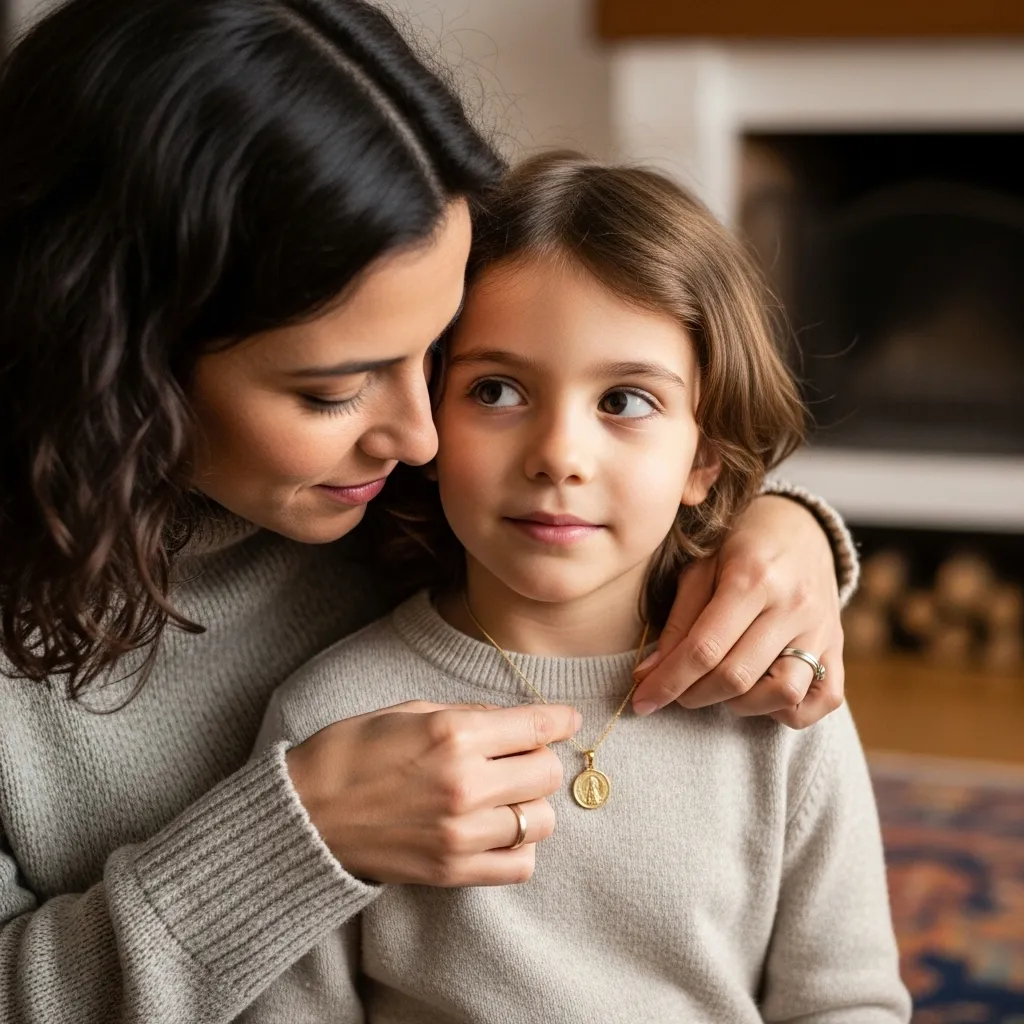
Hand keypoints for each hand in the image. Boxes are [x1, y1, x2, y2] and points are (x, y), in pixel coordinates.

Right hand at [286, 701, 580, 886]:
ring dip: (530, 804)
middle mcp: (465, 784)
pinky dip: (518, 847)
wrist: (305, 813)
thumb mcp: (409, 711)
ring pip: (541, 820)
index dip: (559, 719)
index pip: (536, 725)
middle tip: (518, 756)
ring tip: (504, 795)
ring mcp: (461, 833)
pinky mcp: (452, 870)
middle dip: (539, 759)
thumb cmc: (351, 752)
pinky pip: (519, 864)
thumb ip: (468, 715)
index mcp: (454, 734)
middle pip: (547, 773)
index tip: (566, 719)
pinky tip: (496, 830)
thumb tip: (513, 720)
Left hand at [631, 495, 844, 727]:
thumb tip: (649, 674)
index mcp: (752, 577)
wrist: (800, 528)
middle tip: (674, 693)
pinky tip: (761, 692)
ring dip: (740, 704)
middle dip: (694, 696)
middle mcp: (793, 605)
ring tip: (719, 687)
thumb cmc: (740, 547)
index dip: (668, 682)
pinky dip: (788, 709)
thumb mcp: (701, 568)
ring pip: (782, 694)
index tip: (643, 701)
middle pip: (737, 675)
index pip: (704, 647)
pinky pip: (824, 701)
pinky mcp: (839, 646)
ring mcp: (821, 628)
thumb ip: (678, 621)